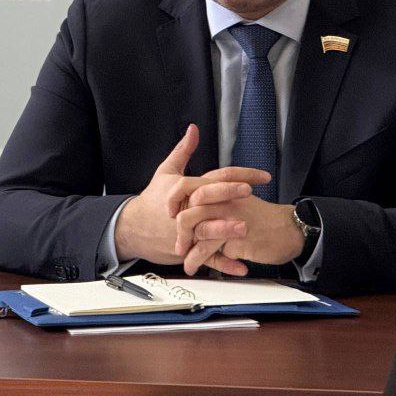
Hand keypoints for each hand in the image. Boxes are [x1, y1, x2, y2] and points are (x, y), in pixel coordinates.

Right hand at [114, 125, 269, 264]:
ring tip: (244, 228)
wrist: (133, 228)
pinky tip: (241, 266)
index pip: (216, 177)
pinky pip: (206, 258)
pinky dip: (223, 264)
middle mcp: (187, 208)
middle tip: (249, 192)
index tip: (261, 176)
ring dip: (225, 230)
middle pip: (209, 200)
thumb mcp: (166, 171)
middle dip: (229, 195)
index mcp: (186, 188)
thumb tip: (193, 129)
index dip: (241, 175)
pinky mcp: (186, 249)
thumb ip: (183, 150)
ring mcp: (186, 231)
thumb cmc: (153, 200)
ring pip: (205, 230)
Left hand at [174, 184, 303, 275]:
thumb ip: (219, 205)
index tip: (170, 214)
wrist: (289, 231)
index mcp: (224, 189)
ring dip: (188, 250)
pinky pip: (210, 249)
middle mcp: (225, 200)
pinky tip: (195, 266)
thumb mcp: (239, 204)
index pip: (191, 189)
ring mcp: (230, 218)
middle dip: (179, 231)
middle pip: (190, 211)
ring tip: (185, 262)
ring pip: (198, 232)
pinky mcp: (235, 237)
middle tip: (178, 244)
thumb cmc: (264, 220)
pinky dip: (198, 260)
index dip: (176, 201)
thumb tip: (197, 217)